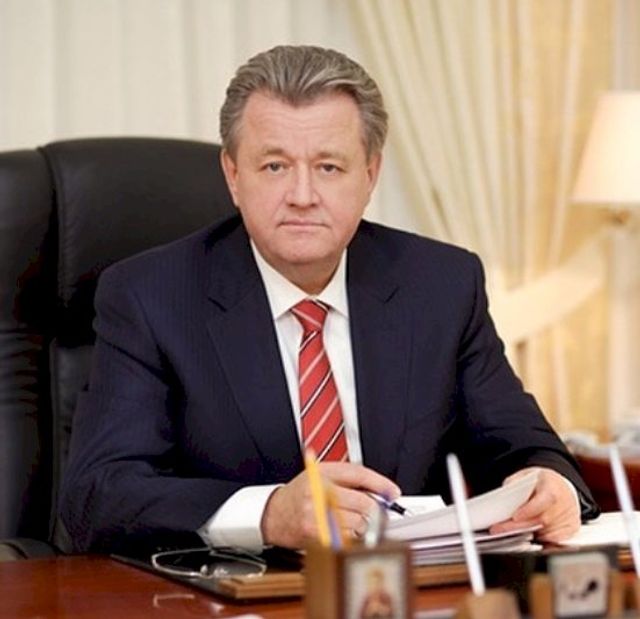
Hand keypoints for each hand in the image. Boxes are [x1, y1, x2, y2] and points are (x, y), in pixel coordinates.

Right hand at [260, 462, 399, 547]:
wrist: (273, 514)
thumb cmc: (299, 494)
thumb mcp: (319, 476)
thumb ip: (347, 479)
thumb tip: (380, 491)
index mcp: (322, 472)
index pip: (358, 474)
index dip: (380, 483)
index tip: (392, 491)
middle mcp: (319, 491)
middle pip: (363, 501)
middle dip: (374, 509)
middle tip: (375, 512)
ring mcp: (317, 513)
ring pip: (358, 522)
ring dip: (362, 525)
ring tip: (350, 521)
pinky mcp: (316, 533)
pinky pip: (347, 538)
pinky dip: (351, 537)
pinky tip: (342, 531)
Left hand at [489, 467, 579, 542]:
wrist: (559, 485)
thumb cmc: (540, 482)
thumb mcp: (523, 476)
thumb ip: (514, 486)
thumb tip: (503, 500)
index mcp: (553, 485)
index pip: (543, 501)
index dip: (529, 511)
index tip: (515, 517)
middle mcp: (565, 501)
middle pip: (543, 520)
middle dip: (520, 526)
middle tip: (501, 529)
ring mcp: (570, 516)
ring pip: (547, 532)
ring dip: (529, 533)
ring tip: (515, 529)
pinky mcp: (572, 527)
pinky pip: (555, 539)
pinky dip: (541, 538)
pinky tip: (532, 532)